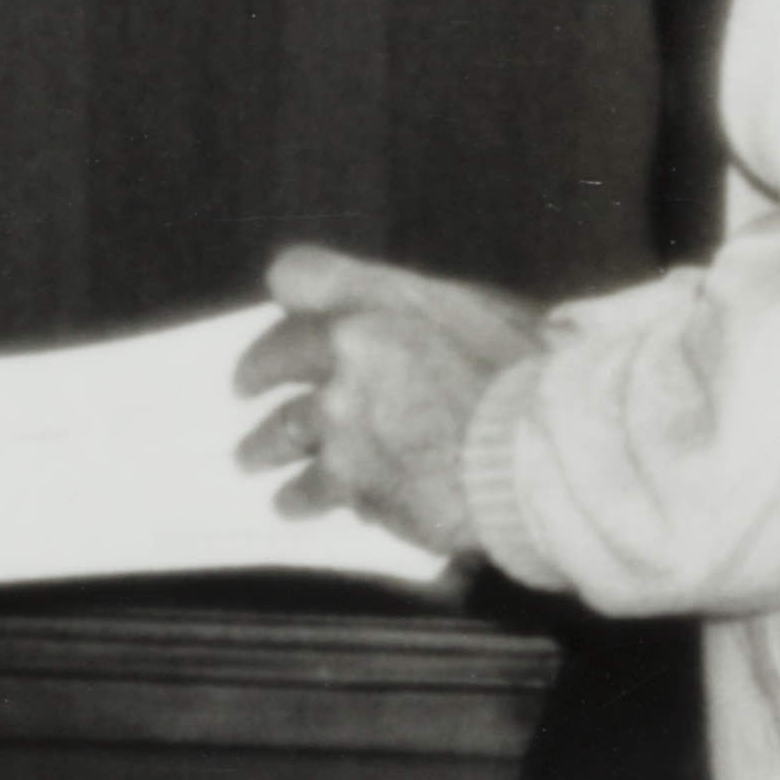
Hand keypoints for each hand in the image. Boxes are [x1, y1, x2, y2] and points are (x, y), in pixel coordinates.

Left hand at [234, 243, 541, 558]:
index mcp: (379, 302)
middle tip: (243, 390)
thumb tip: (408, 320)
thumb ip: (426, 311)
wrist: (536, 455)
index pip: (298, 274)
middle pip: (272, 358)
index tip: (285, 305)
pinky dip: (314, 497)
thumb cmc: (528, 378)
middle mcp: (345, 354)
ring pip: (281, 435)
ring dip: (263, 449)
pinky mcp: (350, 483)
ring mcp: (342, 422)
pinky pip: (321, 490)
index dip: (293, 290)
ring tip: (253, 463)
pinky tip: (302, 505)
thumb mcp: (482, 312)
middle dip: (255, 374)